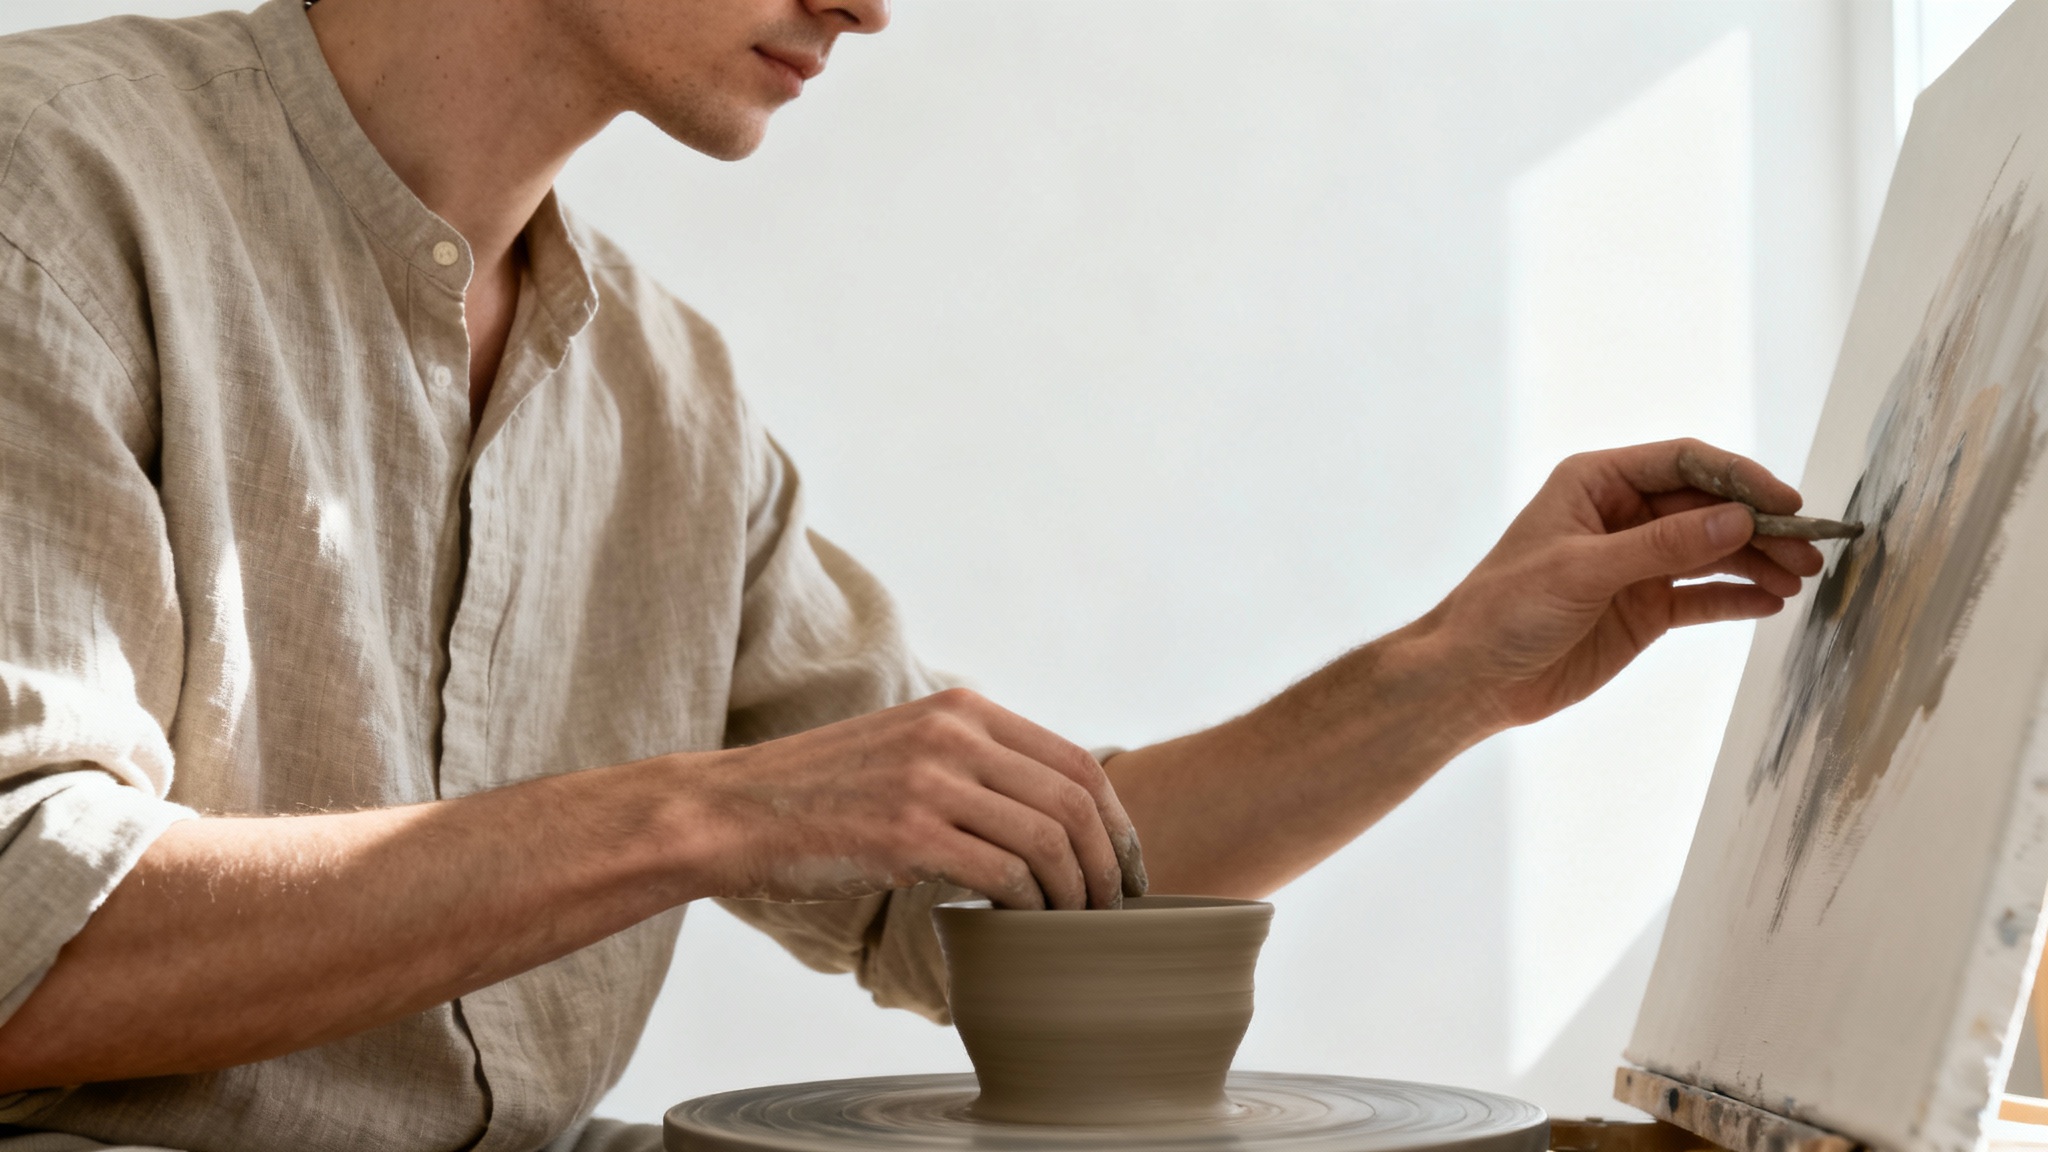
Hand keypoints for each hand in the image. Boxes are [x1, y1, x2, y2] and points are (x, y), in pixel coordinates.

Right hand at [687, 689, 1146, 909]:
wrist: (732, 811)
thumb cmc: (818, 796)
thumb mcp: (905, 750)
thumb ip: (970, 764)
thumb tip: (1043, 816)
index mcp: (962, 709)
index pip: (1076, 762)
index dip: (1116, 822)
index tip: (1125, 868)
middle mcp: (954, 734)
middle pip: (1075, 800)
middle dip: (1109, 863)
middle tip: (1113, 910)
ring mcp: (931, 781)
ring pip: (1049, 840)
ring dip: (1075, 893)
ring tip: (1073, 926)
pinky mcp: (908, 833)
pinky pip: (1004, 874)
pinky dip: (1028, 908)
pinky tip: (1022, 928)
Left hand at [1427, 438, 1824, 729]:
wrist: (1475, 678)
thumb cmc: (1507, 610)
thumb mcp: (1583, 570)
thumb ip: (1662, 546)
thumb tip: (1738, 519)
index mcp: (1597, 483)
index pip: (1684, 464)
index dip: (1739, 478)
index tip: (1786, 502)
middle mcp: (1622, 515)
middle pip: (1708, 507)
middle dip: (1760, 524)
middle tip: (1810, 549)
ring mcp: (1636, 563)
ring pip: (1712, 550)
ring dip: (1757, 560)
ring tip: (1802, 578)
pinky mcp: (1644, 608)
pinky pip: (1701, 595)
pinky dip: (1737, 597)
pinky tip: (1772, 602)